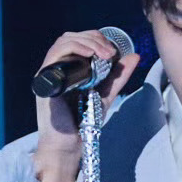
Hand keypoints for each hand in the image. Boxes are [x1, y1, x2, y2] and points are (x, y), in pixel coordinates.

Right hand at [34, 29, 142, 181]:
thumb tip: (134, 55)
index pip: (78, 40)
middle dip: (94, 38)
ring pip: (64, 41)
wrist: (69, 145)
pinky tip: (89, 55)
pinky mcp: (46, 81)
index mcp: (67, 69)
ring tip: (104, 54)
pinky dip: (74, 49)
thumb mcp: (105, 94)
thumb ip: (118, 76)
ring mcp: (50, 74)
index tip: (113, 50)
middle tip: (110, 52)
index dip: (96, 38)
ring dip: (87, 42)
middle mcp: (56, 68)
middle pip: (71, 37)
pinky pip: (56, 55)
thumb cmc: (82, 123)